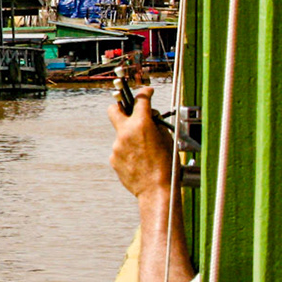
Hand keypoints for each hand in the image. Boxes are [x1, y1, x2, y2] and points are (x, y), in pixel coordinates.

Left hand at [108, 86, 173, 200]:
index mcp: (141, 125)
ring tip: (145, 151)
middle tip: (128, 109)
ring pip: (121, 134)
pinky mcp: (113, 158)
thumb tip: (150, 117)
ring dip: (131, 136)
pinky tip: (140, 161)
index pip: (140, 100)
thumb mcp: (168, 139)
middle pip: (113, 109)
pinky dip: (129, 151)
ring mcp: (117, 146)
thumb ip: (156, 124)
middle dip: (120, 105)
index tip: (148, 91)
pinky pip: (120, 149)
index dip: (145, 93)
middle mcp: (125, 132)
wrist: (156, 190)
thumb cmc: (167, 166)